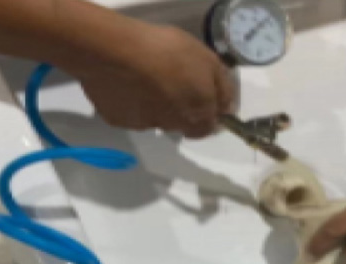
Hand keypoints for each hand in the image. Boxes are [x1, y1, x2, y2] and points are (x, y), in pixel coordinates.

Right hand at [62, 23, 234, 137]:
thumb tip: (228, 110)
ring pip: (156, 119)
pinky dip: (132, 103)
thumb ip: (223, 89)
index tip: (202, 97)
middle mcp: (173, 127)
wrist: (118, 53)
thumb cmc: (168, 52)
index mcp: (197, 115)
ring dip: (156, 106)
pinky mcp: (119, 121)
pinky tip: (127, 84)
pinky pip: (130, 114)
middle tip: (172, 84)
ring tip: (147, 81)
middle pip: (182, 124)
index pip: (208, 128)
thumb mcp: (208, 61)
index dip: (208, 114)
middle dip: (181, 110)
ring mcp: (144, 126)